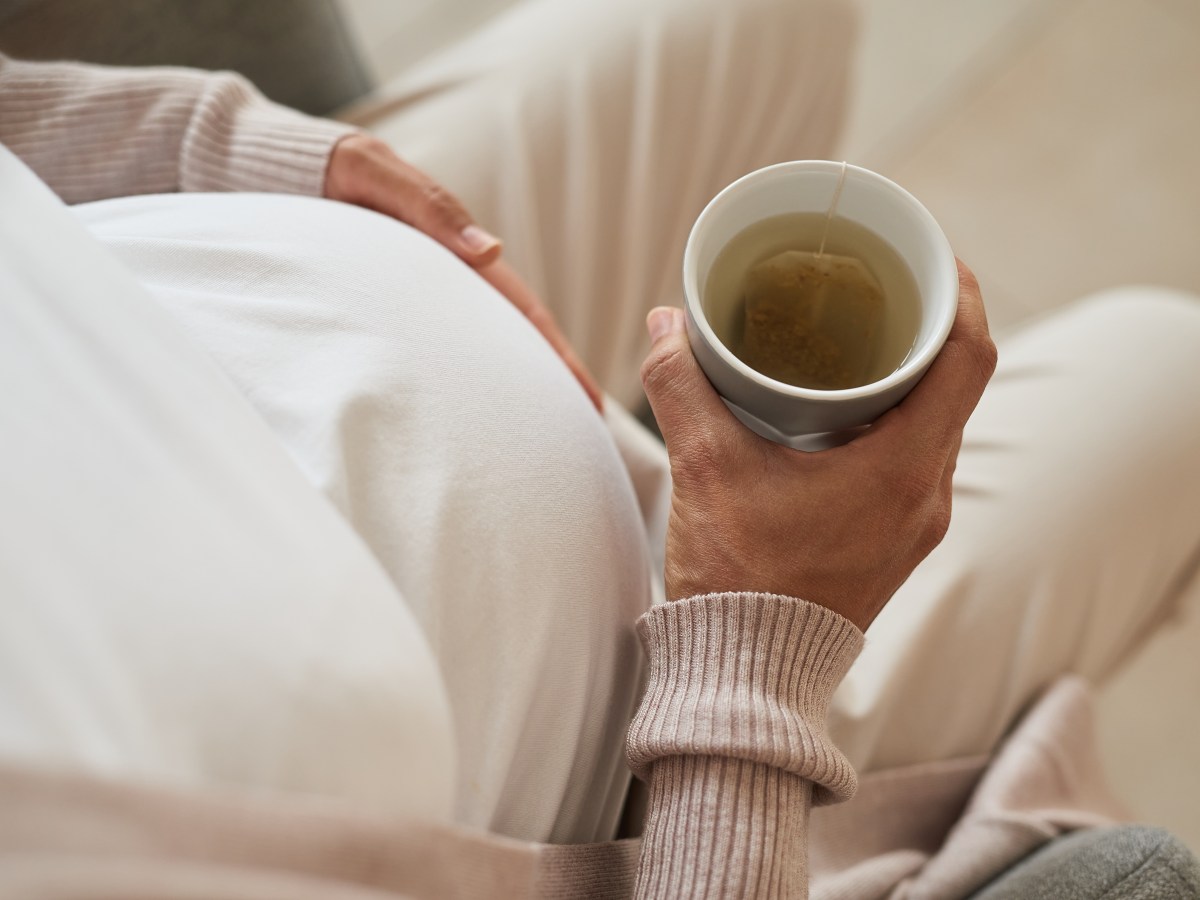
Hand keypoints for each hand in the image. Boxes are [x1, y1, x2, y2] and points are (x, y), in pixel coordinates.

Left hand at [325, 134, 601, 410]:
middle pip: (512, 343)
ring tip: (533, 436)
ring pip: (475, 353)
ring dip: (508, 391)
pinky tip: (463, 413)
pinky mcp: (385, 312)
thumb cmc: (329, 168)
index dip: (559, 358)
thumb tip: (492, 252)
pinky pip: (428, 356)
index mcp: (459, 255)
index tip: (589, 400)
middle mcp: (449, 284)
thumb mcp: (375, 173)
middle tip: (583, 435)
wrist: (273, 169)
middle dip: (548, 388)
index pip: (524, 314)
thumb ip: (429, 207)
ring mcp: (419, 302)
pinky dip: (456, 385)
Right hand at [640, 262, 995, 630]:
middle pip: (956, 387)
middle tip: (879, 288)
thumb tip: (665, 324)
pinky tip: (838, 412)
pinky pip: (911, 462)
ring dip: (907, 380)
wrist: (746, 673)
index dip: (960, 295)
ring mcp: (914, 525)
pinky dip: (888, 423)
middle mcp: (926, 498)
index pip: (969, 360)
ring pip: (934, 426)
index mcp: (902, 472)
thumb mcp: (704, 468)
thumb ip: (682, 385)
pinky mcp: (892, 542)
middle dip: (925, 329)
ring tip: (856, 341)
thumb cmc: (738, 581)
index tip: (931, 258)